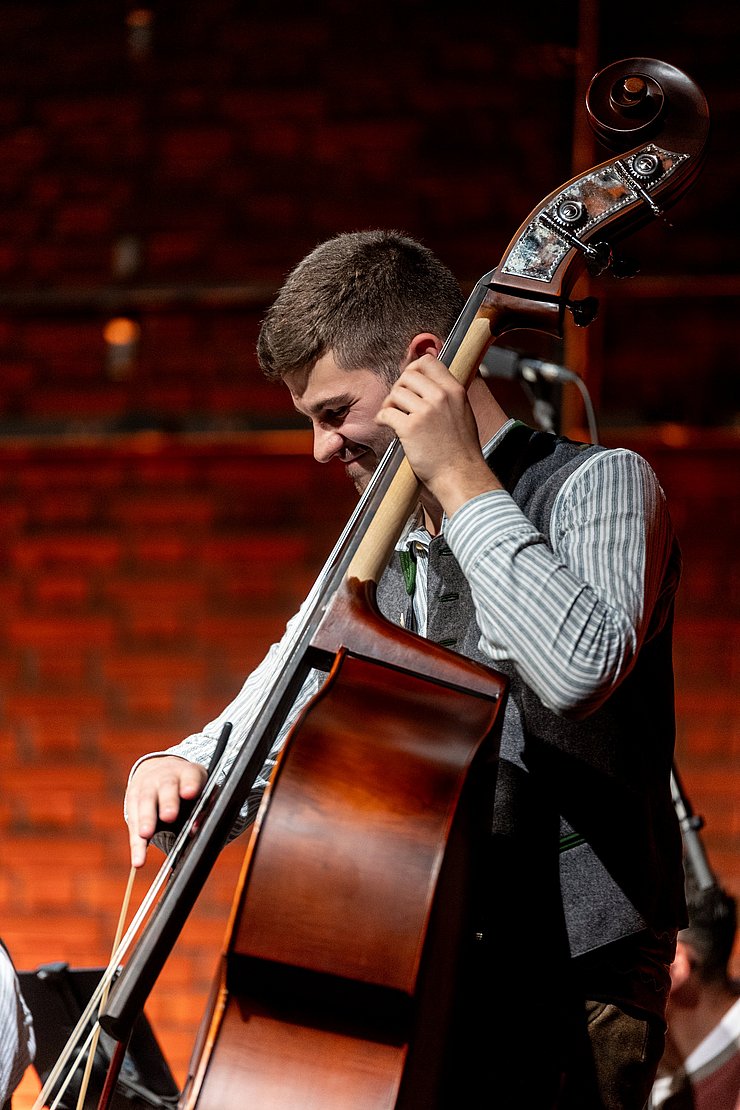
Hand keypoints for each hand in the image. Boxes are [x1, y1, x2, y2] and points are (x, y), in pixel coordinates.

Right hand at [125, 755, 207, 867]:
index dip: (190, 784)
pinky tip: (138, 859)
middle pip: (167, 787)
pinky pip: (133, 822)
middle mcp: (166, 776)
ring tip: (146, 834)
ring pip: (146, 802)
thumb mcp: (199, 790)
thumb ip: (203, 808)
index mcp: (187, 773)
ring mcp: (147, 786)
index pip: (190, 776)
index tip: (190, 793)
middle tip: (169, 816)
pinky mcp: (132, 799)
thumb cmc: (185, 787)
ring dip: (146, 819)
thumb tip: (197, 828)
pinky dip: (136, 843)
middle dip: (168, 802)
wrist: (160, 769)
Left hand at [375, 354, 498, 514]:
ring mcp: (425, 412)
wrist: (461, 475)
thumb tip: (428, 384)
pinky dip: (382, 419)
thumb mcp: (463, 412)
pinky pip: (386, 413)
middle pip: (407, 375)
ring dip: (389, 404)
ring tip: (393, 416)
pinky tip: (385, 425)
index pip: (428, 362)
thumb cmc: (461, 450)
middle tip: (398, 404)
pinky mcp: (410, 428)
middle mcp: (440, 396)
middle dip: (399, 388)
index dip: (413, 369)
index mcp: (454, 390)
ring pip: (395, 393)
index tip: (409, 383)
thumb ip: (447, 396)